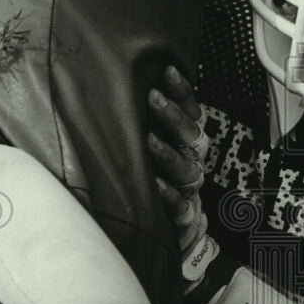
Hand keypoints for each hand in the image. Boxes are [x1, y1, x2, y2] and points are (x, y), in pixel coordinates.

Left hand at [147, 66, 212, 286]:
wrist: (175, 232)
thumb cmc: (155, 180)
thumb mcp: (150, 148)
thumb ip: (143, 124)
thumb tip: (112, 86)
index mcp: (188, 142)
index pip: (191, 110)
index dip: (182, 91)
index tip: (168, 70)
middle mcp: (192, 161)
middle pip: (191, 135)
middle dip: (173, 115)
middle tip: (152, 98)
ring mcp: (189, 189)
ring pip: (187, 167)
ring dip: (168, 153)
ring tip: (148, 141)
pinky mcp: (184, 216)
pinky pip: (181, 206)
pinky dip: (170, 196)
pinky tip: (157, 188)